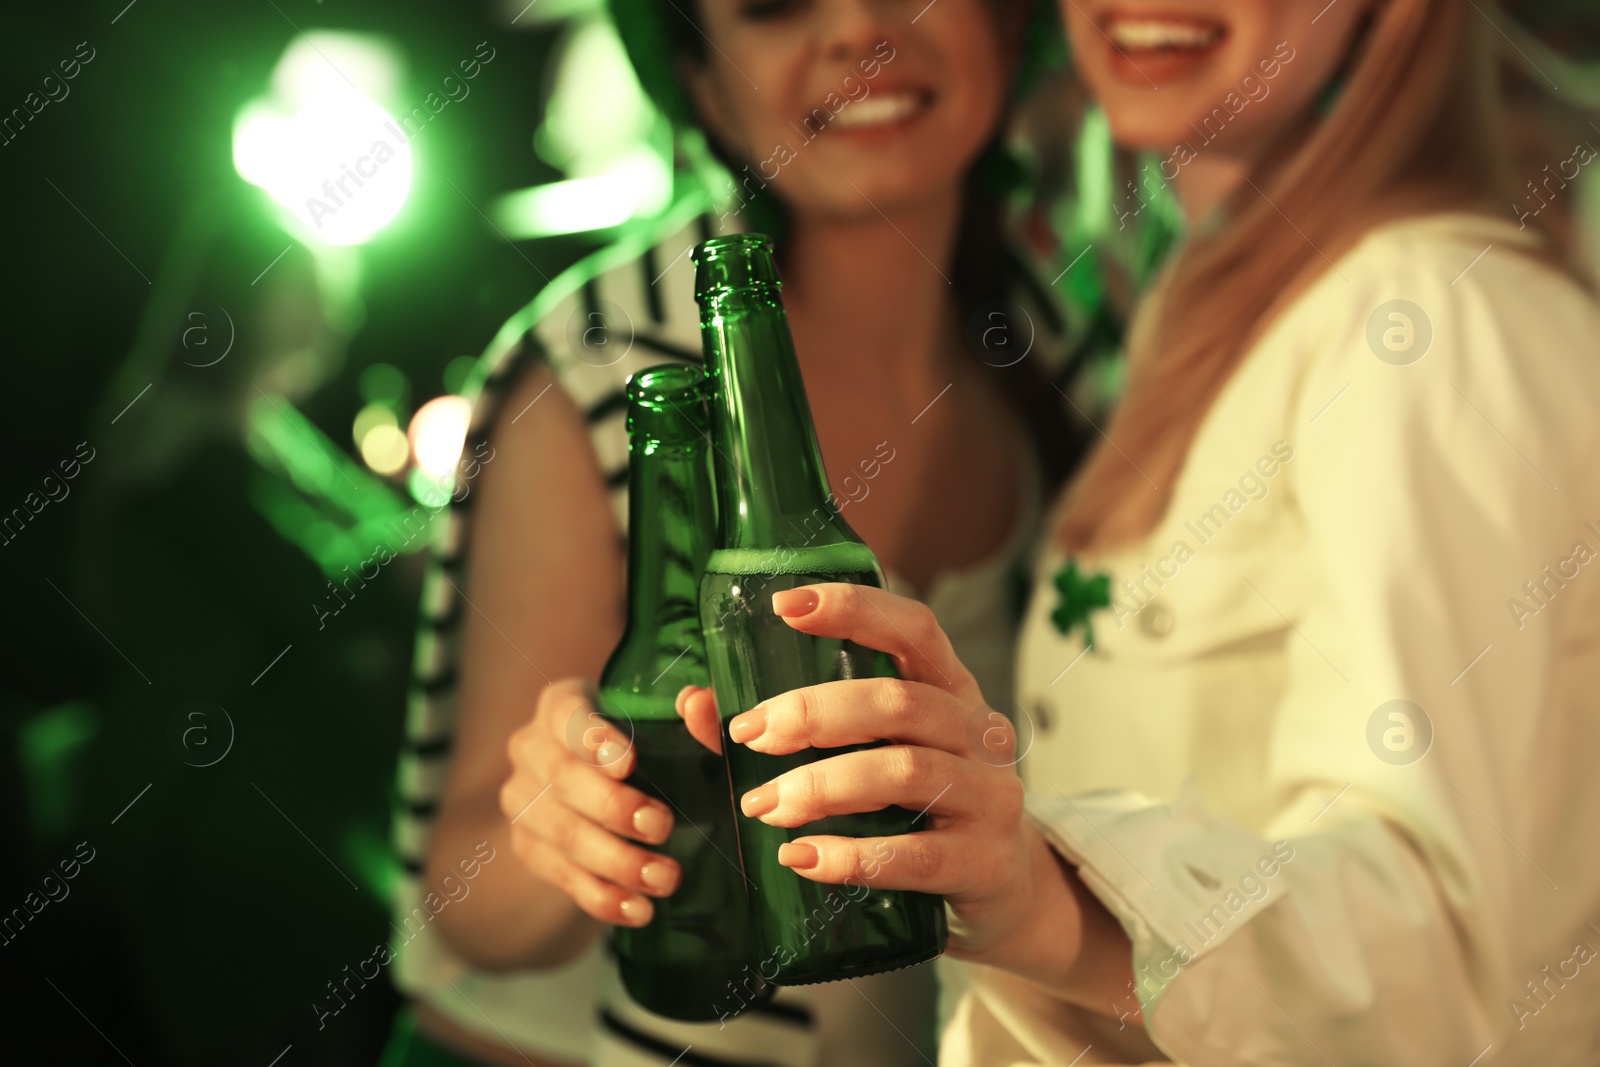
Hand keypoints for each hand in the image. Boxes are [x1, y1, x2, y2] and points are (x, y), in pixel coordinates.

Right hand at [500, 678, 683, 926]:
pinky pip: (561, 877)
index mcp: (562, 705)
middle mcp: (531, 748)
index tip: (629, 763)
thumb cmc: (651, 750)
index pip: (566, 714)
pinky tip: (639, 909)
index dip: (594, 739)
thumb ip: (695, 718)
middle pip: (562, 778)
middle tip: (662, 826)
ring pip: (561, 834)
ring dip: (616, 861)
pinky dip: (603, 897)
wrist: (610, 800)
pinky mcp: (528, 848)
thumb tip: (698, 702)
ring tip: (665, 878)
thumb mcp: (674, 730)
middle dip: (613, 807)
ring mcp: (522, 801)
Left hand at [676, 582, 1060, 963]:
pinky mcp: (982, 861)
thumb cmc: (918, 809)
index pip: (913, 629)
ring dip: (821, 786)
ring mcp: (988, 796)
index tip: (784, 607)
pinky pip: (913, 854)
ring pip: (903, 772)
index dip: (853, 610)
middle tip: (748, 735)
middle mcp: (977, 732)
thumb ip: (785, 730)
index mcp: (949, 688)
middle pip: (896, 702)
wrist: (1003, 890)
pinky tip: (801, 858)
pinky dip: (850, 855)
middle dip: (812, 714)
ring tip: (763, 807)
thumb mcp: (871, 756)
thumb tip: (695, 704)